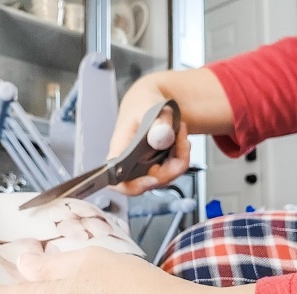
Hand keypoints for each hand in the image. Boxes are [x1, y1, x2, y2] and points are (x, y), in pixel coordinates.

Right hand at [108, 79, 190, 195]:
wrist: (151, 100)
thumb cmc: (142, 103)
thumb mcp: (149, 107)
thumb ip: (156, 122)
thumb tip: (161, 136)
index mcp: (120, 150)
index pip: (118, 180)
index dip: (133, 187)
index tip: (152, 179)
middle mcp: (129, 163)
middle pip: (148, 183)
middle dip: (170, 168)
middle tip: (180, 142)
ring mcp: (144, 166)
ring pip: (164, 178)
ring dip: (180, 158)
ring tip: (180, 134)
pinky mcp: (156, 166)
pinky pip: (172, 171)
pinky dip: (182, 156)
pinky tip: (180, 139)